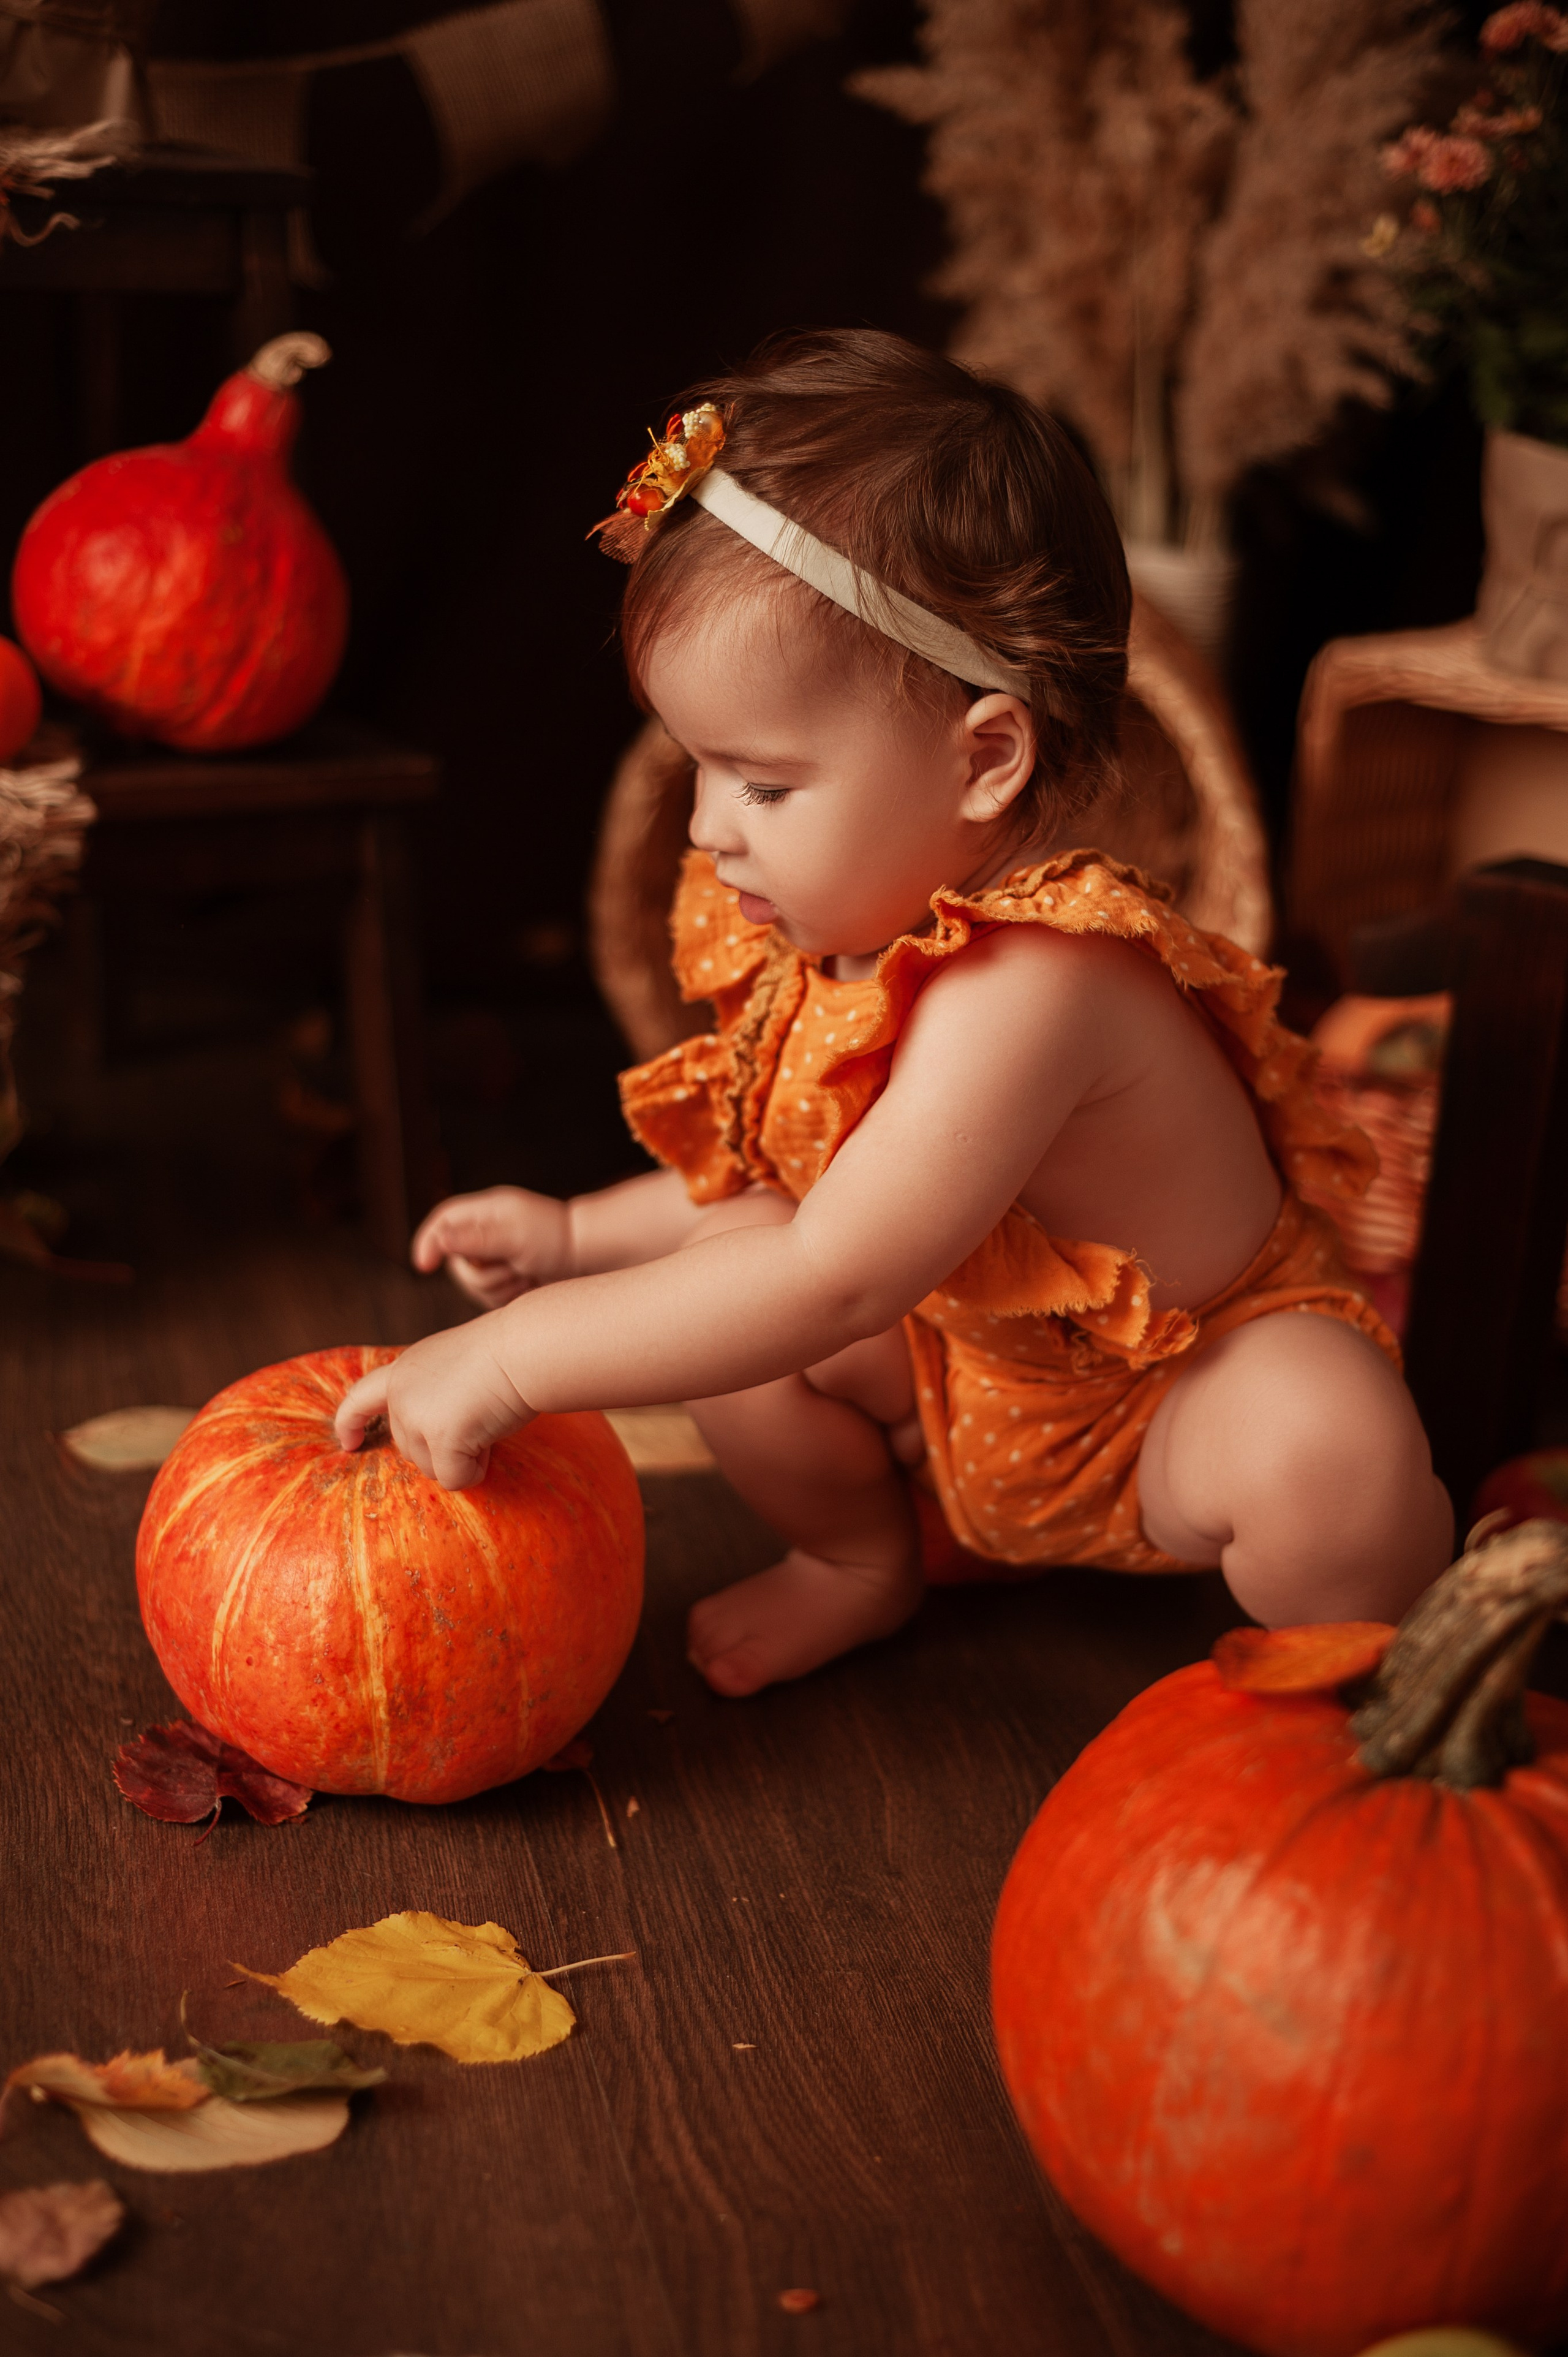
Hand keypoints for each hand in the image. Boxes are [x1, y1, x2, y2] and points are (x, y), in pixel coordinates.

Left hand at [334, 1321, 534, 1487]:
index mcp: (404, 1370)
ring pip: (431, 1467)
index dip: (351, 1421)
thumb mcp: (454, 1365)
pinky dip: (475, 1470)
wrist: (524, 1348)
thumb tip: (441, 1438)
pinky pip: (453, 1478)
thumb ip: (434, 1392)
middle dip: (443, 1448)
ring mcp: (416, 1416)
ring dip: (462, 1457)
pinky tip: (490, 1441)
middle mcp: (401, 1393)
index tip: (348, 1442)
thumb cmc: (506, 1353)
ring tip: (486, 1422)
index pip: (362, 1397)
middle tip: (478, 1419)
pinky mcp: (440, 1438)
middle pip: (409, 1448)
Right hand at [411, 1186, 571, 1308]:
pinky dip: (509, 1298)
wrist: (591, 1260)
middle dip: (483, 1275)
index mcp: (486, 1212)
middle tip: (515, 1268)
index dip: (429, 1242)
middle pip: (456, 1264)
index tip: (424, 1266)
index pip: (443, 1222)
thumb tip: (439, 1239)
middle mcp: (487, 1234)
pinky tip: (530, 1286)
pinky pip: (491, 1300)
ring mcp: (497, 1259)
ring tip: (528, 1275)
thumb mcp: (514, 1235)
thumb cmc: (556, 1239)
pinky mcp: (507, 1281)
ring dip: (501, 1287)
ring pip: (474, 1287)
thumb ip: (475, 1238)